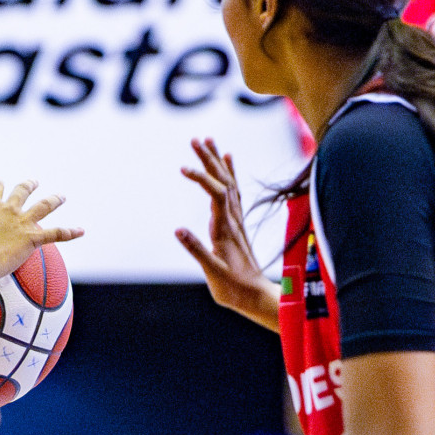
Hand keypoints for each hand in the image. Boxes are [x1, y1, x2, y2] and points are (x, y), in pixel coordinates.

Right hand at [0, 180, 82, 277]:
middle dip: (29, 185)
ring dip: (54, 200)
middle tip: (34, 182)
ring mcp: (23, 222)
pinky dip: (70, 232)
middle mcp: (9, 209)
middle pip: (22, 190)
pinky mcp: (32, 238)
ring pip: (43, 206)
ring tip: (61, 197)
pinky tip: (81, 231)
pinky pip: (56, 234)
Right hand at [175, 139, 277, 327]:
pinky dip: (229, 173)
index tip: (183, 168)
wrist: (257, 295)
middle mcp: (232, 219)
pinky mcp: (235, 223)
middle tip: (195, 139)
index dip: (201, 178)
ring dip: (217, 161)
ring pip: (228, 183)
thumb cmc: (233, 287)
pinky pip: (233, 191)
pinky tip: (226, 161)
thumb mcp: (213, 273)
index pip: (215, 194)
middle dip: (209, 159)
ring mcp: (235, 220)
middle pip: (222, 182)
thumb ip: (196, 250)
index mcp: (225, 229)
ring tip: (207, 141)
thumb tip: (177, 229)